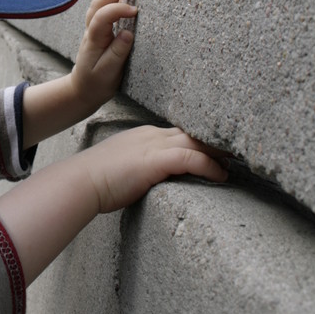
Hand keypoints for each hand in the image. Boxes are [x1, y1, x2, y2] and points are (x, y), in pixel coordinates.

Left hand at [69, 0, 137, 114]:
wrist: (82, 90)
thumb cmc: (95, 84)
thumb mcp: (107, 73)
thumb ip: (117, 53)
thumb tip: (128, 33)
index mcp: (93, 40)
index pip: (102, 17)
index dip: (118, 9)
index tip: (136, 11)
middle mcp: (91, 32)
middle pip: (97, 4)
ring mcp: (92, 30)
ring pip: (97, 5)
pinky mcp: (97, 31)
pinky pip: (101, 10)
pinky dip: (111, 0)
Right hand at [81, 125, 228, 213]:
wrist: (81, 181)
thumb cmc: (95, 180)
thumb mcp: (121, 167)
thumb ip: (139, 168)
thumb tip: (146, 179)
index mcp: (143, 135)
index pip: (178, 133)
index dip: (198, 140)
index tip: (213, 148)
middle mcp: (151, 135)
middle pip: (191, 132)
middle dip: (212, 141)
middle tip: (233, 150)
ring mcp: (154, 146)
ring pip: (196, 142)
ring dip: (217, 153)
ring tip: (234, 163)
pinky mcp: (155, 160)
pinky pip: (191, 158)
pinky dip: (209, 166)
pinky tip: (220, 176)